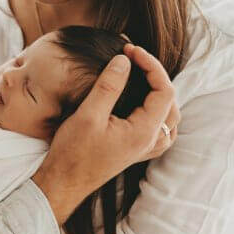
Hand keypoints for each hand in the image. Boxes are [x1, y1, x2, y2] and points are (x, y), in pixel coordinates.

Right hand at [33, 44, 178, 222]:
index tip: (130, 50)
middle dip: (155, 75)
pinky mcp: (136, 151)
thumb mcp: (88, 114)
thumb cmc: (73, 152)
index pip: (164, 90)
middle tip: (133, 59)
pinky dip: (157, 110)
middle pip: (170, 101)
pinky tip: (142, 103)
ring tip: (141, 76)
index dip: (151, 65)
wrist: (63, 183)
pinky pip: (160, 129)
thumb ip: (109, 86)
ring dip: (159, 93)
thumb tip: (124, 61)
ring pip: (169, 116)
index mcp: (144, 132)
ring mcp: (145, 149)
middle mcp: (150, 142)